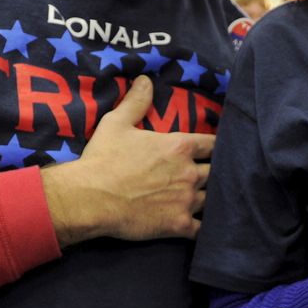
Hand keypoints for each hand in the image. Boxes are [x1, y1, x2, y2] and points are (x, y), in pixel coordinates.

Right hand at [41, 75, 212, 245]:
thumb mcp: (117, 123)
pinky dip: (204, 227)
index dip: (216, 147)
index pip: (213, 144)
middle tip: (211, 178)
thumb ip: (136, 102)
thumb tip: (145, 79)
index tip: (216, 151)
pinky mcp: (179, 224)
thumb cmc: (104, 159)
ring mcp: (186, 200)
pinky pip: (202, 229)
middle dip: (214, 174)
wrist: (91, 197)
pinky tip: (202, 226)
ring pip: (212, 200)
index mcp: (180, 146)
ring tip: (209, 201)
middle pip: (216, 173)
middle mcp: (190, 172)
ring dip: (211, 199)